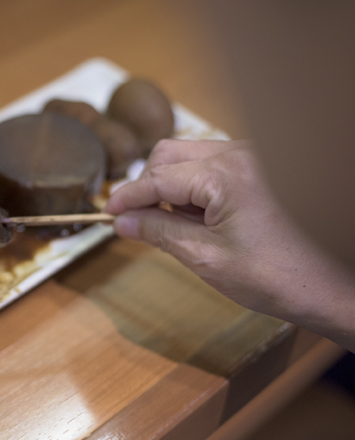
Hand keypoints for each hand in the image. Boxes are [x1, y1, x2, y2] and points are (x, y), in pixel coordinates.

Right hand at [104, 139, 354, 350]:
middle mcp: (241, 154)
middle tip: (138, 220)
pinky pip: (214, 164)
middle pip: (170, 154)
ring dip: (173, 186)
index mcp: (225, 175)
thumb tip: (122, 222)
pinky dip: (196, 186)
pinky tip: (201, 218)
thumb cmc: (276, 276)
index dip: (127, 197)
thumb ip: (157, 232)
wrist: (331, 285)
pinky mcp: (262, 167)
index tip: (108, 213)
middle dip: (149, 186)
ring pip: (191, 156)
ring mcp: (255, 158)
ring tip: (177, 225)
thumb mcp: (204, 257)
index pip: (158, 178)